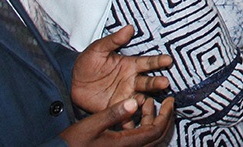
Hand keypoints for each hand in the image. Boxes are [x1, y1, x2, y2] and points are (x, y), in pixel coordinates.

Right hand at [59, 96, 174, 146]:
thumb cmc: (72, 143)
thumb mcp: (91, 124)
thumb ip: (114, 113)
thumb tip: (136, 101)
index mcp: (124, 145)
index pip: (155, 131)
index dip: (166, 115)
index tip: (170, 100)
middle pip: (157, 137)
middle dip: (164, 118)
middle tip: (166, 101)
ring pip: (149, 140)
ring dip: (153, 121)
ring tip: (148, 103)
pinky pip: (139, 141)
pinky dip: (144, 127)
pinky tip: (136, 114)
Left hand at [70, 25, 171, 113]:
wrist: (73, 84)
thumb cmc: (87, 63)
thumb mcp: (98, 49)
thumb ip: (113, 40)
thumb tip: (129, 27)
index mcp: (131, 65)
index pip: (148, 63)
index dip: (158, 61)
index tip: (168, 60)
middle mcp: (132, 81)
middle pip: (148, 82)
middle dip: (157, 82)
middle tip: (164, 82)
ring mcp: (126, 95)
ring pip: (141, 99)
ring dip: (146, 101)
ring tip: (146, 101)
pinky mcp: (117, 109)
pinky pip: (126, 115)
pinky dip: (130, 119)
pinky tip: (132, 122)